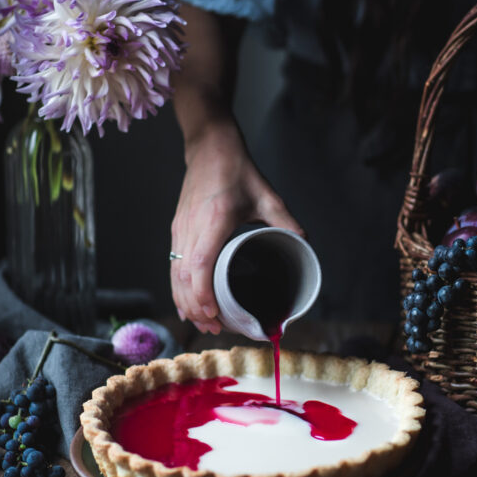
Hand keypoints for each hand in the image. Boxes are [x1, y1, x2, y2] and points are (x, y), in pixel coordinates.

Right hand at [170, 127, 303, 332]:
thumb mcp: (267, 194)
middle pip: (183, 277)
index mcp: (214, 219)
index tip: (213, 314)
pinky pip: (173, 265)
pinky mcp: (177, 229)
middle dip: (195, 308)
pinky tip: (188, 304)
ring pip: (174, 274)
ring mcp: (180, 229)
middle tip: (214, 328)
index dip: (202, 293)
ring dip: (185, 302)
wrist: (208, 147)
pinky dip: (178, 289)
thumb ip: (286, 221)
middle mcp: (192, 226)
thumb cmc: (236, 169)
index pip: (199, 264)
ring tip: (203, 323)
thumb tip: (303, 244)